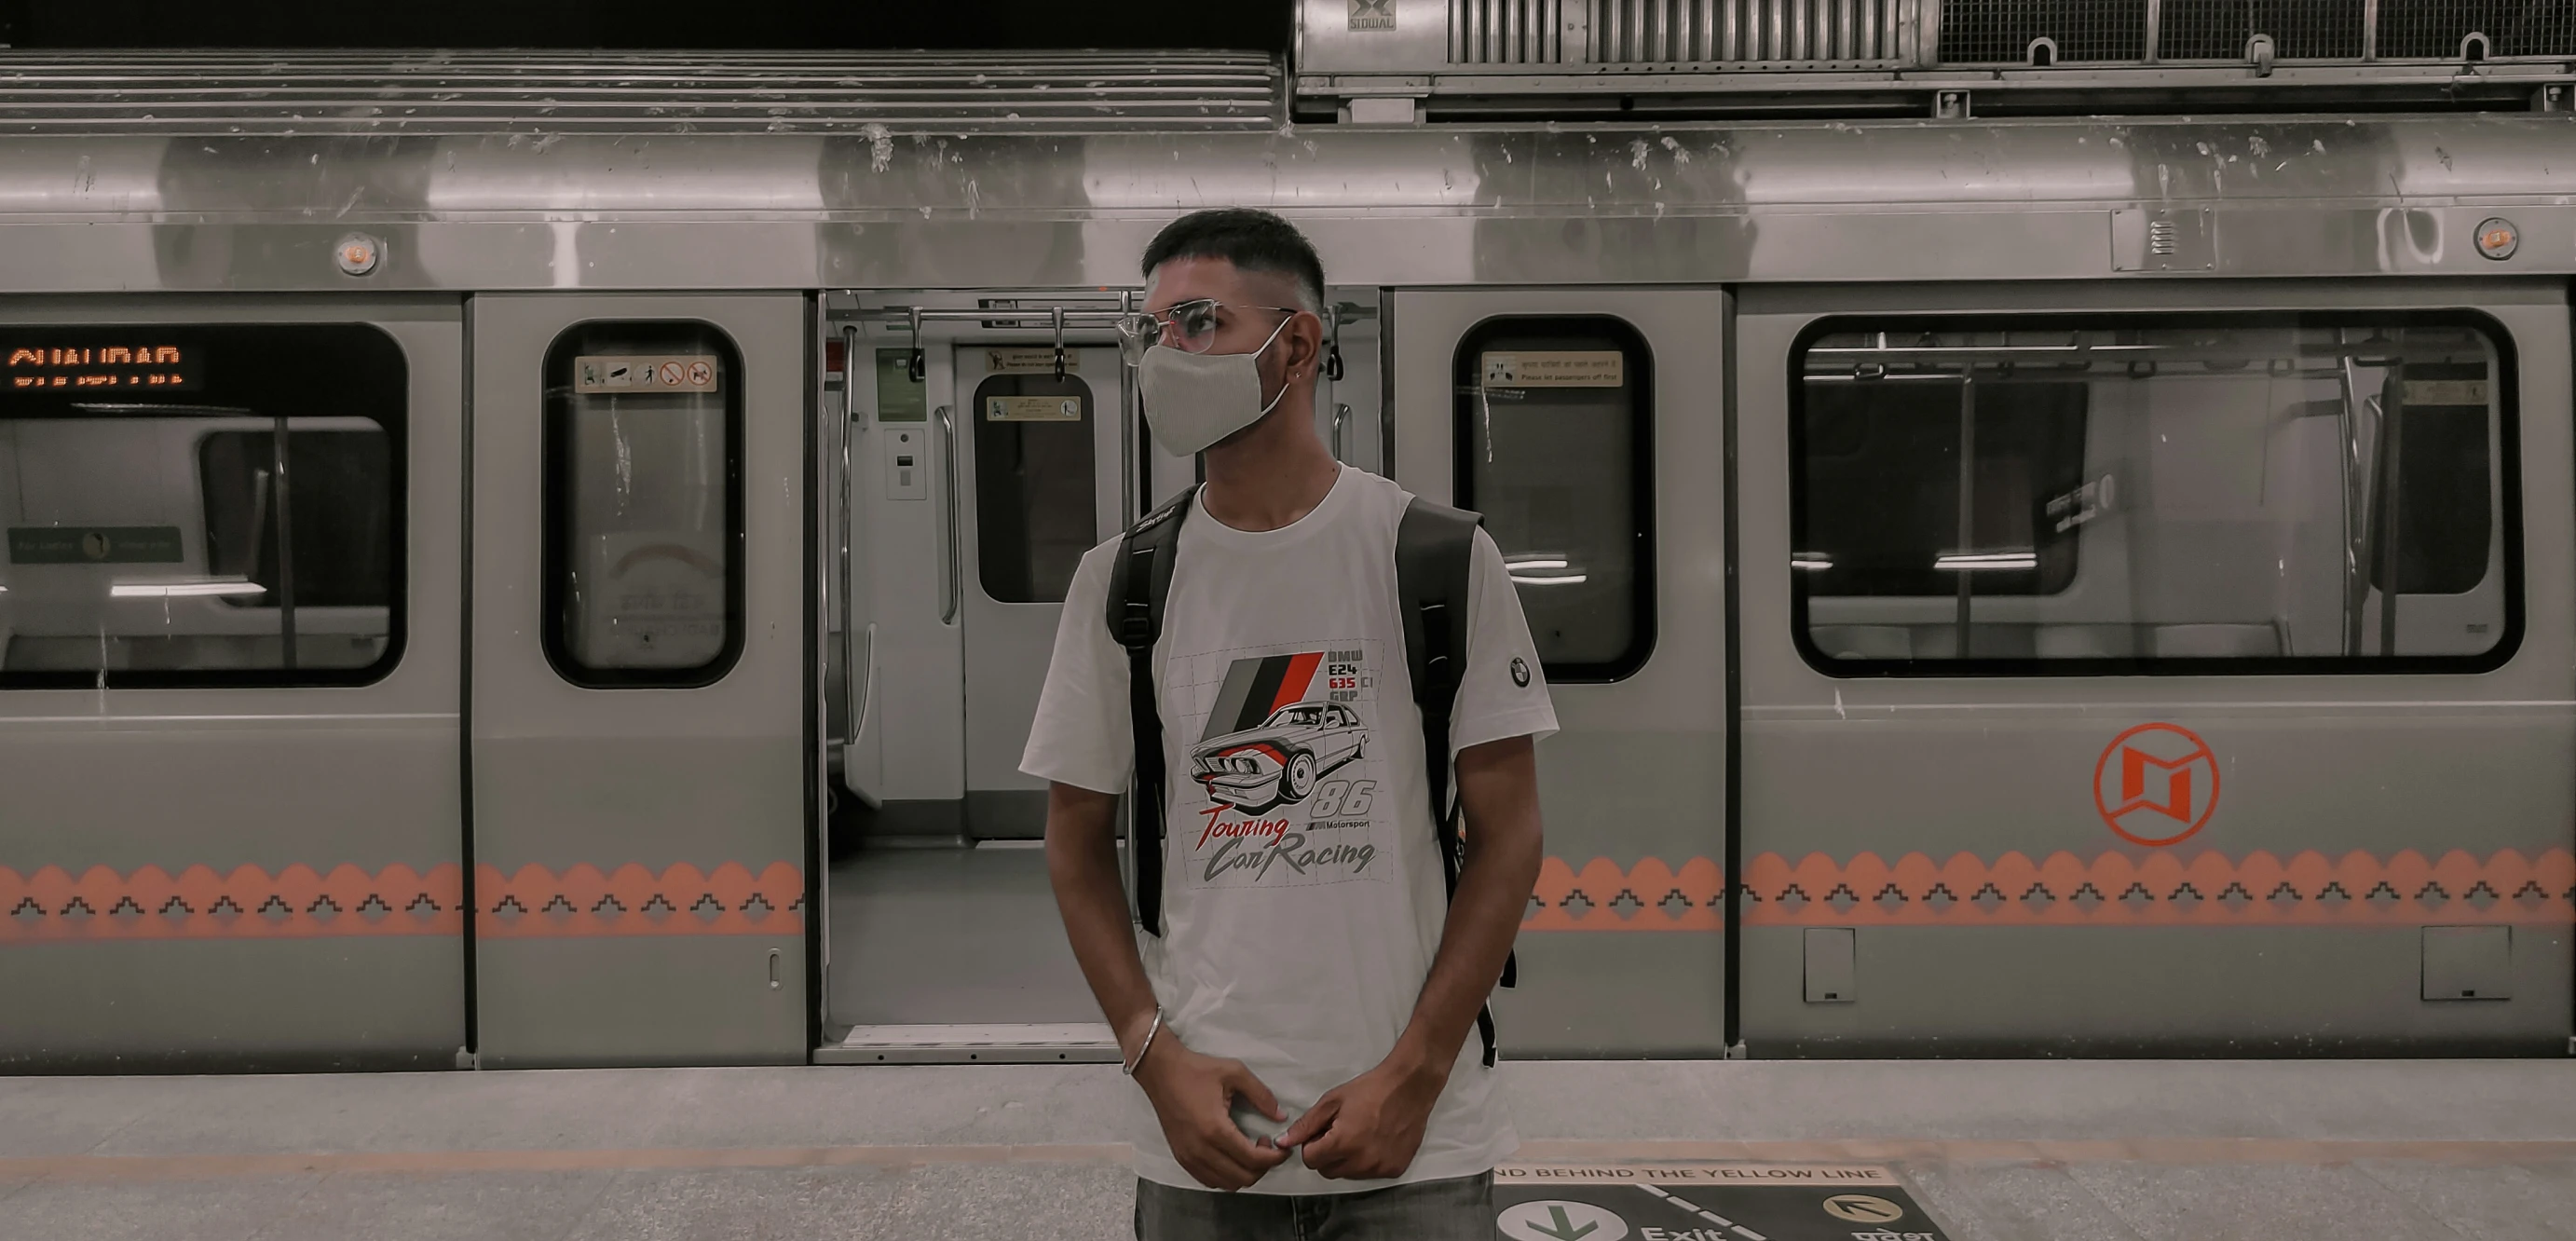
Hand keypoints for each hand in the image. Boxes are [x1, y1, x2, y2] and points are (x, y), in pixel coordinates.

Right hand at [1132, 1036, 1290, 1190]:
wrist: (1160, 1071)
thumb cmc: (1196, 1070)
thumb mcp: (1234, 1072)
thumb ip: (1261, 1095)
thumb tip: (1281, 1116)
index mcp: (1215, 1130)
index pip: (1254, 1160)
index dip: (1275, 1157)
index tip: (1282, 1147)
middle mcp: (1201, 1150)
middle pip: (1243, 1177)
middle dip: (1263, 1166)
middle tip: (1266, 1145)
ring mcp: (1189, 1157)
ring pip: (1227, 1184)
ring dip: (1245, 1173)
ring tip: (1249, 1150)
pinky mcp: (1181, 1158)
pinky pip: (1209, 1180)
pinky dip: (1226, 1175)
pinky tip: (1231, 1156)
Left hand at [1275, 1049, 1446, 1179]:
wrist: (1409, 1087)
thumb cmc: (1370, 1089)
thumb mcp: (1332, 1101)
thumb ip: (1306, 1124)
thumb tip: (1283, 1141)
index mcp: (1343, 1143)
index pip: (1310, 1160)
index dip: (1311, 1145)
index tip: (1322, 1132)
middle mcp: (1361, 1161)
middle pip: (1327, 1171)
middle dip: (1326, 1154)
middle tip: (1339, 1131)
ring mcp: (1380, 1168)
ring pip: (1348, 1174)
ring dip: (1346, 1160)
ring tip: (1359, 1134)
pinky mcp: (1395, 1170)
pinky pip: (1370, 1174)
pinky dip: (1367, 1162)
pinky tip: (1375, 1140)